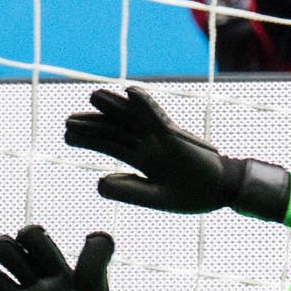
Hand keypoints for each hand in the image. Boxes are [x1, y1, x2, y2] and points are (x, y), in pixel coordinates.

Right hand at [0, 225, 129, 290]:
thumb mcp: (96, 283)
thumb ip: (96, 259)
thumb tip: (97, 233)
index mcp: (49, 263)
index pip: (29, 234)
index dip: (31, 237)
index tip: (49, 260)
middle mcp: (29, 275)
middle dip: (7, 252)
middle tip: (29, 275)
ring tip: (9, 290)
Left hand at [64, 84, 288, 219]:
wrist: (223, 190)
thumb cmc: (194, 194)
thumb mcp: (157, 197)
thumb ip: (130, 191)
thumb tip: (99, 182)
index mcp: (144, 160)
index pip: (112, 145)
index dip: (89, 139)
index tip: (67, 136)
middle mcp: (150, 144)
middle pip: (117, 129)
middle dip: (93, 123)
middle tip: (67, 120)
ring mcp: (162, 137)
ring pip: (133, 118)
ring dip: (114, 107)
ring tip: (93, 96)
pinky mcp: (176, 134)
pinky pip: (158, 116)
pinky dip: (145, 104)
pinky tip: (131, 92)